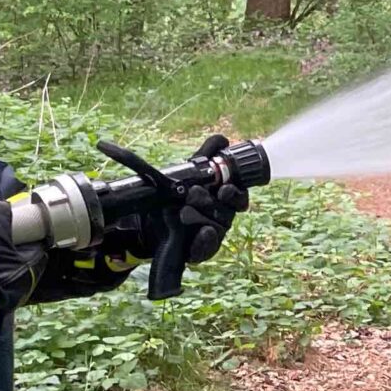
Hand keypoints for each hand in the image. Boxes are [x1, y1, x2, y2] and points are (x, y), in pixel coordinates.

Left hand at [176, 133, 247, 265]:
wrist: (150, 221)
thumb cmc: (175, 196)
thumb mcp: (188, 173)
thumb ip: (206, 155)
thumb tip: (223, 139)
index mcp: (224, 199)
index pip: (240, 197)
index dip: (236, 194)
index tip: (225, 188)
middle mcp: (222, 217)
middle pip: (227, 211)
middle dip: (211, 201)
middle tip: (193, 194)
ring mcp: (213, 235)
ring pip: (216, 226)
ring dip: (200, 216)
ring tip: (183, 211)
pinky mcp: (201, 251)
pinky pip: (208, 248)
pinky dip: (206, 240)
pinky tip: (202, 232)